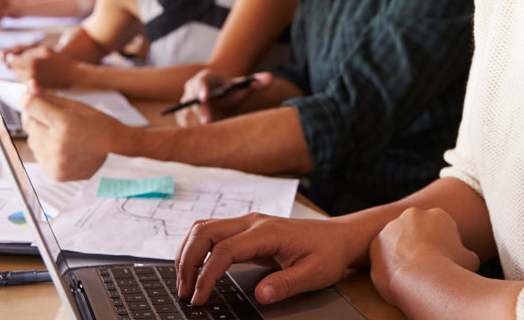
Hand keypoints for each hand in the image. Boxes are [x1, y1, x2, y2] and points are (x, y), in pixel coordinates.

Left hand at [3, 45, 78, 87]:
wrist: (70, 75)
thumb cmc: (59, 60)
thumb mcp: (45, 49)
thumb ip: (28, 51)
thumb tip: (13, 57)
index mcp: (32, 63)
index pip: (12, 60)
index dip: (12, 57)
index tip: (14, 55)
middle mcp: (29, 74)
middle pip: (14, 68)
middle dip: (17, 64)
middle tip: (28, 60)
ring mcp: (32, 82)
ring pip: (18, 75)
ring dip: (21, 71)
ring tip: (35, 67)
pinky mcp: (34, 88)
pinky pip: (23, 81)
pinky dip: (26, 77)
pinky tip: (37, 73)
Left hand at [21, 87, 120, 179]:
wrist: (117, 150)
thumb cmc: (102, 126)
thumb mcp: (79, 107)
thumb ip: (51, 98)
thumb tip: (30, 87)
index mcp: (65, 123)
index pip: (31, 106)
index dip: (28, 98)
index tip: (29, 96)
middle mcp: (57, 144)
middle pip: (28, 124)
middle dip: (35, 116)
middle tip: (49, 115)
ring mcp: (54, 161)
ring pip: (31, 141)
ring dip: (40, 134)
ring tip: (60, 133)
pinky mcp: (54, 173)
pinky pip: (38, 156)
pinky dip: (46, 149)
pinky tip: (62, 146)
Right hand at [175, 69, 273, 126]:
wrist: (220, 101)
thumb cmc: (232, 91)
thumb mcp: (243, 86)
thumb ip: (256, 82)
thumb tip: (270, 78)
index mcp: (205, 79)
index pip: (200, 82)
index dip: (201, 90)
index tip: (205, 98)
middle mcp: (191, 92)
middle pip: (191, 102)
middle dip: (200, 112)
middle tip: (209, 122)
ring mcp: (185, 107)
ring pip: (188, 117)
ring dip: (198, 125)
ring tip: (213, 132)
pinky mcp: (183, 121)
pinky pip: (186, 129)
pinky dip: (195, 135)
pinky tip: (207, 141)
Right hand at [175, 213, 360, 306]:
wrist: (339, 236)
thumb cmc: (328, 253)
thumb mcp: (314, 273)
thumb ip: (286, 284)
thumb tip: (261, 296)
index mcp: (267, 232)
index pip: (225, 250)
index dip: (207, 276)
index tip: (199, 300)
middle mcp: (253, 221)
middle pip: (205, 231)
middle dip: (187, 261)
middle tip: (184, 293)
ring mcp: (249, 222)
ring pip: (205, 228)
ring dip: (189, 253)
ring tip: (185, 284)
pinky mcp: (248, 230)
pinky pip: (213, 233)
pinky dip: (198, 249)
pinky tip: (195, 269)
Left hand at [369, 207, 479, 305]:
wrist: (425, 278)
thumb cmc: (451, 269)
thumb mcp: (471, 260)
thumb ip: (466, 253)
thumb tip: (465, 256)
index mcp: (437, 214)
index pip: (440, 228)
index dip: (442, 246)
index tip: (443, 260)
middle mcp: (413, 215)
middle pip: (417, 232)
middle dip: (420, 246)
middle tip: (425, 267)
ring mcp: (392, 227)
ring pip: (397, 242)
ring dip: (402, 254)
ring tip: (411, 274)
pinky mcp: (376, 243)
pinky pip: (382, 255)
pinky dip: (387, 265)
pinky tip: (397, 277)